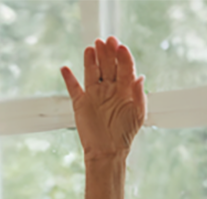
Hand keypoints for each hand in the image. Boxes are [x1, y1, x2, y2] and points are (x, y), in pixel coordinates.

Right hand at [60, 36, 145, 159]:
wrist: (107, 151)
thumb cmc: (125, 134)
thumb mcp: (137, 115)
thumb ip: (139, 95)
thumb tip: (141, 77)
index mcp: (124, 91)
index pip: (124, 69)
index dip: (123, 57)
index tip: (121, 47)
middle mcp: (109, 89)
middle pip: (108, 66)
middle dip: (108, 53)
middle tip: (106, 40)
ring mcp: (94, 94)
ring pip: (92, 72)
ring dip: (91, 59)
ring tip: (92, 47)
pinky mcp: (80, 103)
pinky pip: (73, 87)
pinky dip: (68, 78)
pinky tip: (65, 68)